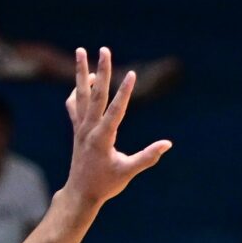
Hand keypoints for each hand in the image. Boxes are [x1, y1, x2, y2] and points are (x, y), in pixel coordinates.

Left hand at [60, 47, 172, 211]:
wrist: (80, 192)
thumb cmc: (106, 184)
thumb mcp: (128, 172)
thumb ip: (147, 157)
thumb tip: (167, 144)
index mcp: (102, 138)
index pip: (116, 110)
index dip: (124, 92)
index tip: (131, 74)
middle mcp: (89, 128)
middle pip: (95, 94)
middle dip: (101, 71)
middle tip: (104, 50)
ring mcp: (80, 127)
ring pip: (80, 94)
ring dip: (80, 72)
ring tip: (81, 51)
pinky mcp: (77, 129)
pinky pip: (74, 105)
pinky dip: (78, 92)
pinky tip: (84, 84)